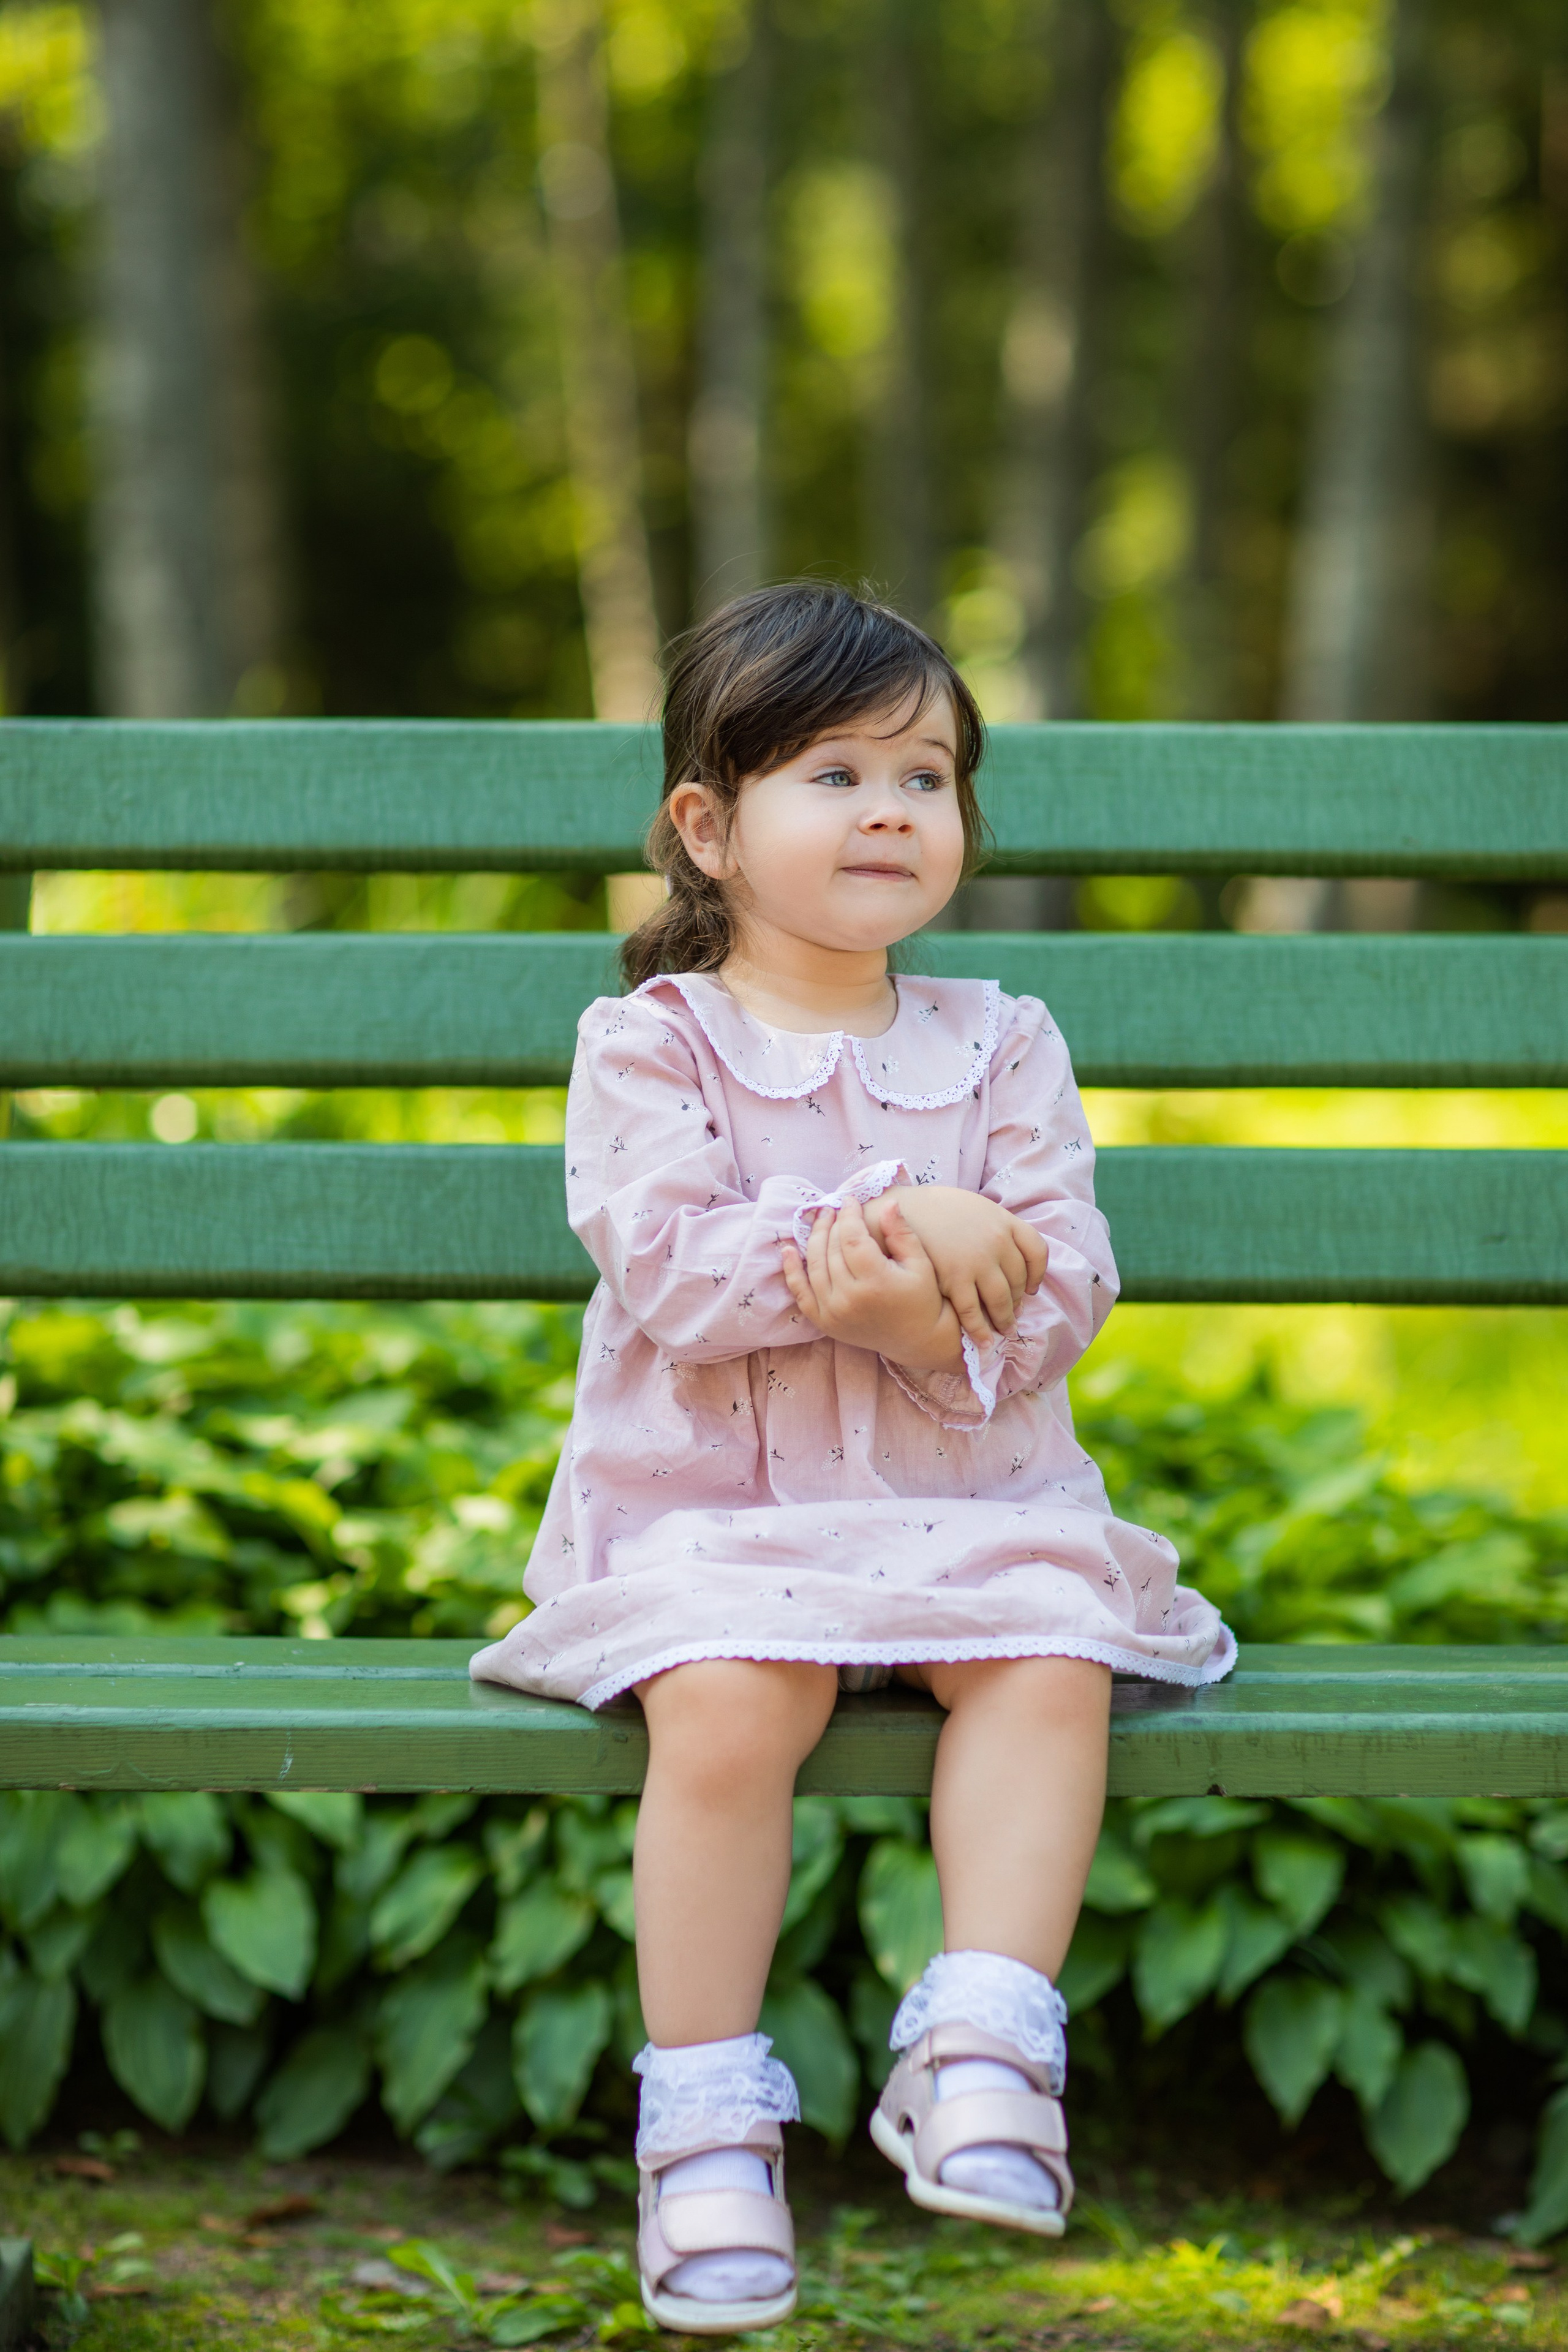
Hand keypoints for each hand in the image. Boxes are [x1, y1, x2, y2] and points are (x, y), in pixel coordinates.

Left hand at [780, 1197, 965, 1373]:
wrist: (916, 1339)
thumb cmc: (922, 1298)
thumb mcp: (920, 1263)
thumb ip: (901, 1233)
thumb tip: (888, 1203)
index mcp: (876, 1282)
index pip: (852, 1238)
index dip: (849, 1214)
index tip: (851, 1200)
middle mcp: (849, 1299)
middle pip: (831, 1249)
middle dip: (832, 1223)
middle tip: (835, 1207)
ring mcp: (833, 1313)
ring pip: (815, 1266)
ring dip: (813, 1238)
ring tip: (820, 1219)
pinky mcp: (824, 1323)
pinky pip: (801, 1293)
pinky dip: (791, 1271)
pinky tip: (788, 1249)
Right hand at [863, 1185, 1045, 1347]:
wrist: (900, 1209)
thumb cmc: (932, 1207)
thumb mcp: (971, 1204)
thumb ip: (992, 1223)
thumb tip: (1004, 1246)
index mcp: (1003, 1219)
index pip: (1037, 1251)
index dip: (1037, 1274)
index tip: (1031, 1288)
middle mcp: (996, 1241)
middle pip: (1019, 1280)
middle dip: (1017, 1300)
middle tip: (1014, 1313)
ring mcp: (977, 1262)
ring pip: (1002, 1300)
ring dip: (1005, 1318)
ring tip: (1005, 1330)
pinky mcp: (955, 1280)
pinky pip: (974, 1312)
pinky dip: (981, 1329)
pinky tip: (984, 1341)